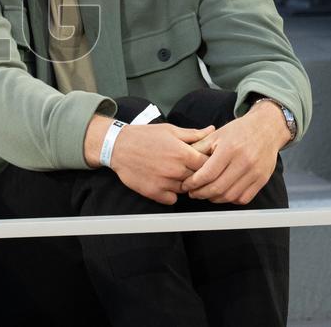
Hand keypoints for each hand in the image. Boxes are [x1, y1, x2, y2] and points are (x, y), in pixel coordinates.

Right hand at [86, 116, 212, 204]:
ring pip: (186, 190)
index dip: (208, 164)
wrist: (118, 146)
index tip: (202, 162)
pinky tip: (164, 182)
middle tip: (186, 168)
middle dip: (196, 174)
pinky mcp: (154, 192)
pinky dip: (170, 194)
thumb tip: (211, 130)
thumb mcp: (169, 130)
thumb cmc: (143, 136)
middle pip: (198, 179)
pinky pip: (172, 199)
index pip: (209, 165)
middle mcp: (176, 169)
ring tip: (172, 173)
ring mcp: (165, 182)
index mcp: (183, 153)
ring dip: (183, 184)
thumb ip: (193, 134)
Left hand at [181, 100, 290, 204]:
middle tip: (193, 192)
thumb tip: (182, 161)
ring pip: (230, 196)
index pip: (208, 173)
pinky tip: (223, 194)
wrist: (266, 129)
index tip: (186, 185)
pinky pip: (244, 198)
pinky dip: (231, 200)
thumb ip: (199, 148)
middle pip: (218, 187)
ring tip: (205, 194)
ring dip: (214, 198)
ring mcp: (255, 172)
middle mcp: (244, 161)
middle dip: (201, 193)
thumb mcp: (216, 134)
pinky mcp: (262, 179)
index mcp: (229, 149)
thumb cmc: (239, 131)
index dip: (194, 183)